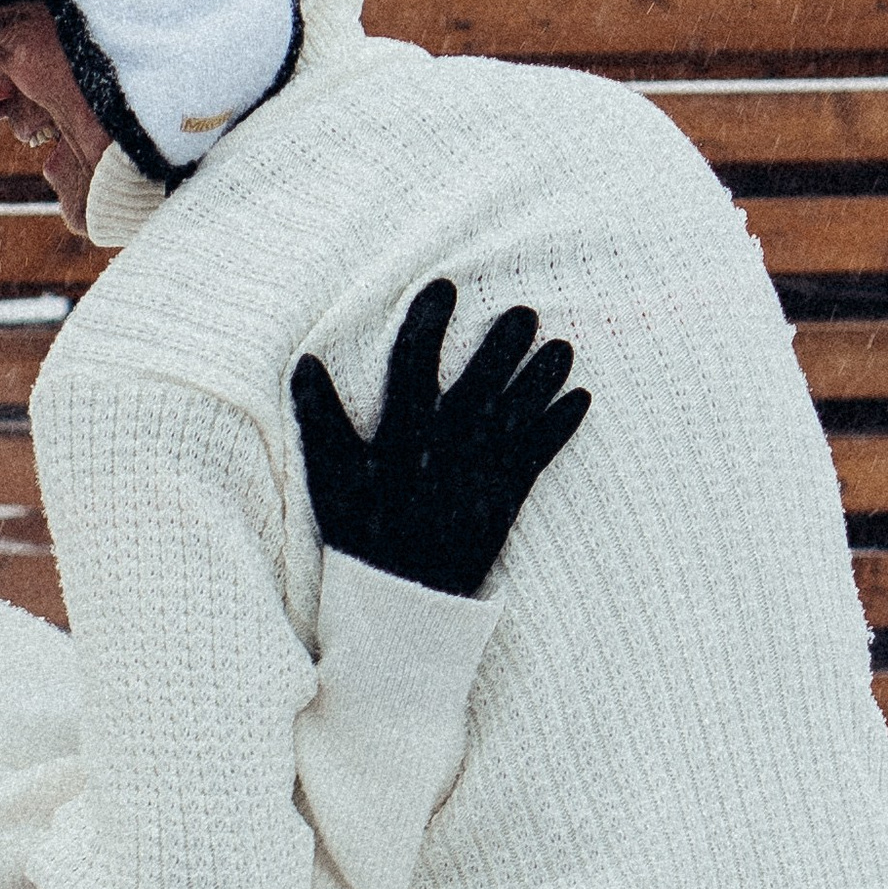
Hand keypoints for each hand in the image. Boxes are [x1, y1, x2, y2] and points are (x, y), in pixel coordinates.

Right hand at [291, 280, 590, 598]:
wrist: (400, 602)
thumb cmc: (360, 533)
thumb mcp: (330, 478)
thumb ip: (320, 419)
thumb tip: (306, 361)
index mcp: (399, 438)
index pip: (413, 365)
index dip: (428, 322)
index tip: (444, 286)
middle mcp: (442, 451)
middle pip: (477, 385)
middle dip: (502, 347)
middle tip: (525, 312)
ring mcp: (477, 475)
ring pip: (516, 415)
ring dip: (541, 379)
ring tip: (563, 347)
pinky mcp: (504, 500)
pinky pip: (538, 456)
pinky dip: (560, 426)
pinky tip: (581, 398)